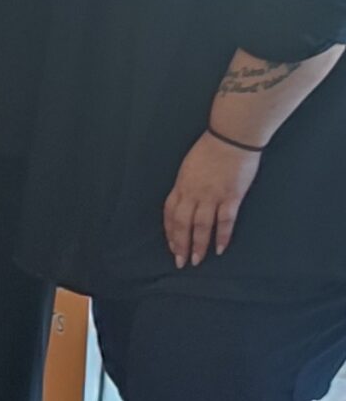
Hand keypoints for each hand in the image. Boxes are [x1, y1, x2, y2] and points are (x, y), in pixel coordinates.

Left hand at [163, 130, 261, 268]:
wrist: (231, 138)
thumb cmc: (210, 149)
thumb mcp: (189, 167)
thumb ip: (186, 185)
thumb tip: (186, 199)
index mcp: (181, 185)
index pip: (170, 213)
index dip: (170, 231)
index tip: (171, 245)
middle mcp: (193, 193)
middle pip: (183, 223)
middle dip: (180, 244)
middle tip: (180, 261)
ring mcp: (212, 196)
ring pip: (201, 226)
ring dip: (198, 245)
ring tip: (196, 260)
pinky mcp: (231, 197)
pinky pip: (224, 221)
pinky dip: (222, 236)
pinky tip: (219, 249)